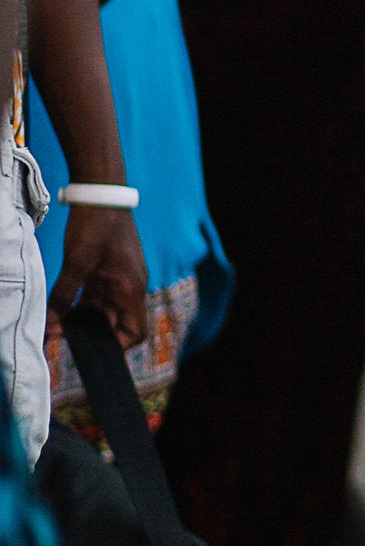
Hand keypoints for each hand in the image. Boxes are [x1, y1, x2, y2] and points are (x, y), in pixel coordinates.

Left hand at [47, 202, 147, 353]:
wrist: (102, 194)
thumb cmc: (95, 226)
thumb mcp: (76, 263)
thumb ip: (63, 296)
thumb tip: (50, 326)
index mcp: (130, 289)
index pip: (134, 332)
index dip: (116, 347)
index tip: (89, 351)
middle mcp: (129, 288)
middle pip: (117, 325)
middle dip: (92, 336)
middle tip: (63, 339)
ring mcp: (119, 280)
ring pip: (104, 312)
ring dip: (85, 321)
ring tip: (58, 326)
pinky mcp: (108, 272)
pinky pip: (98, 297)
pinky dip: (82, 306)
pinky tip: (62, 308)